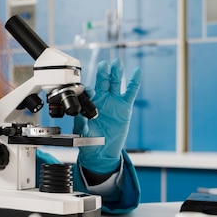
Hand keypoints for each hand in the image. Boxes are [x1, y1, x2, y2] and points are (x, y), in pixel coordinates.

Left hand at [73, 58, 141, 173]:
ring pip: (115, 83)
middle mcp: (101, 99)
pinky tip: (137, 71)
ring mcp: (113, 101)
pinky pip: (130, 92)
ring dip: (116, 73)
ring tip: (116, 64)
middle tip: (103, 65)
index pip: (89, 92)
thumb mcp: (82, 132)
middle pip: (102, 82)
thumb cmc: (88, 141)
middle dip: (103, 73)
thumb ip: (81, 123)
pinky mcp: (124, 106)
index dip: (89, 91)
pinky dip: (134, 81)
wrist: (101, 152)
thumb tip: (79, 114)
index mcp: (88, 103)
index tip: (90, 91)